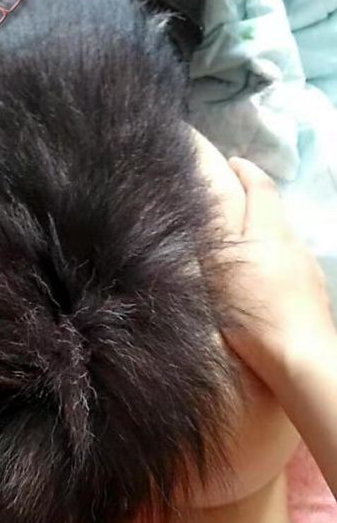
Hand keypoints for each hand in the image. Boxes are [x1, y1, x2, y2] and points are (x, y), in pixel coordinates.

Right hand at [221, 157, 335, 393]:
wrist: (300, 360)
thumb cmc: (253, 310)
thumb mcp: (219, 264)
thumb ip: (214, 227)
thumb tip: (208, 186)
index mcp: (269, 228)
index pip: (260, 186)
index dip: (245, 171)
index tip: (231, 162)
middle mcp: (294, 243)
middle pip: (274, 214)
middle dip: (253, 205)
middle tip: (226, 207)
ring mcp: (308, 273)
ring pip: (284, 243)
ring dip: (264, 239)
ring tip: (239, 251)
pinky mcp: (314, 300)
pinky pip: (291, 270)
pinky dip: (274, 267)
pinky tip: (262, 287)